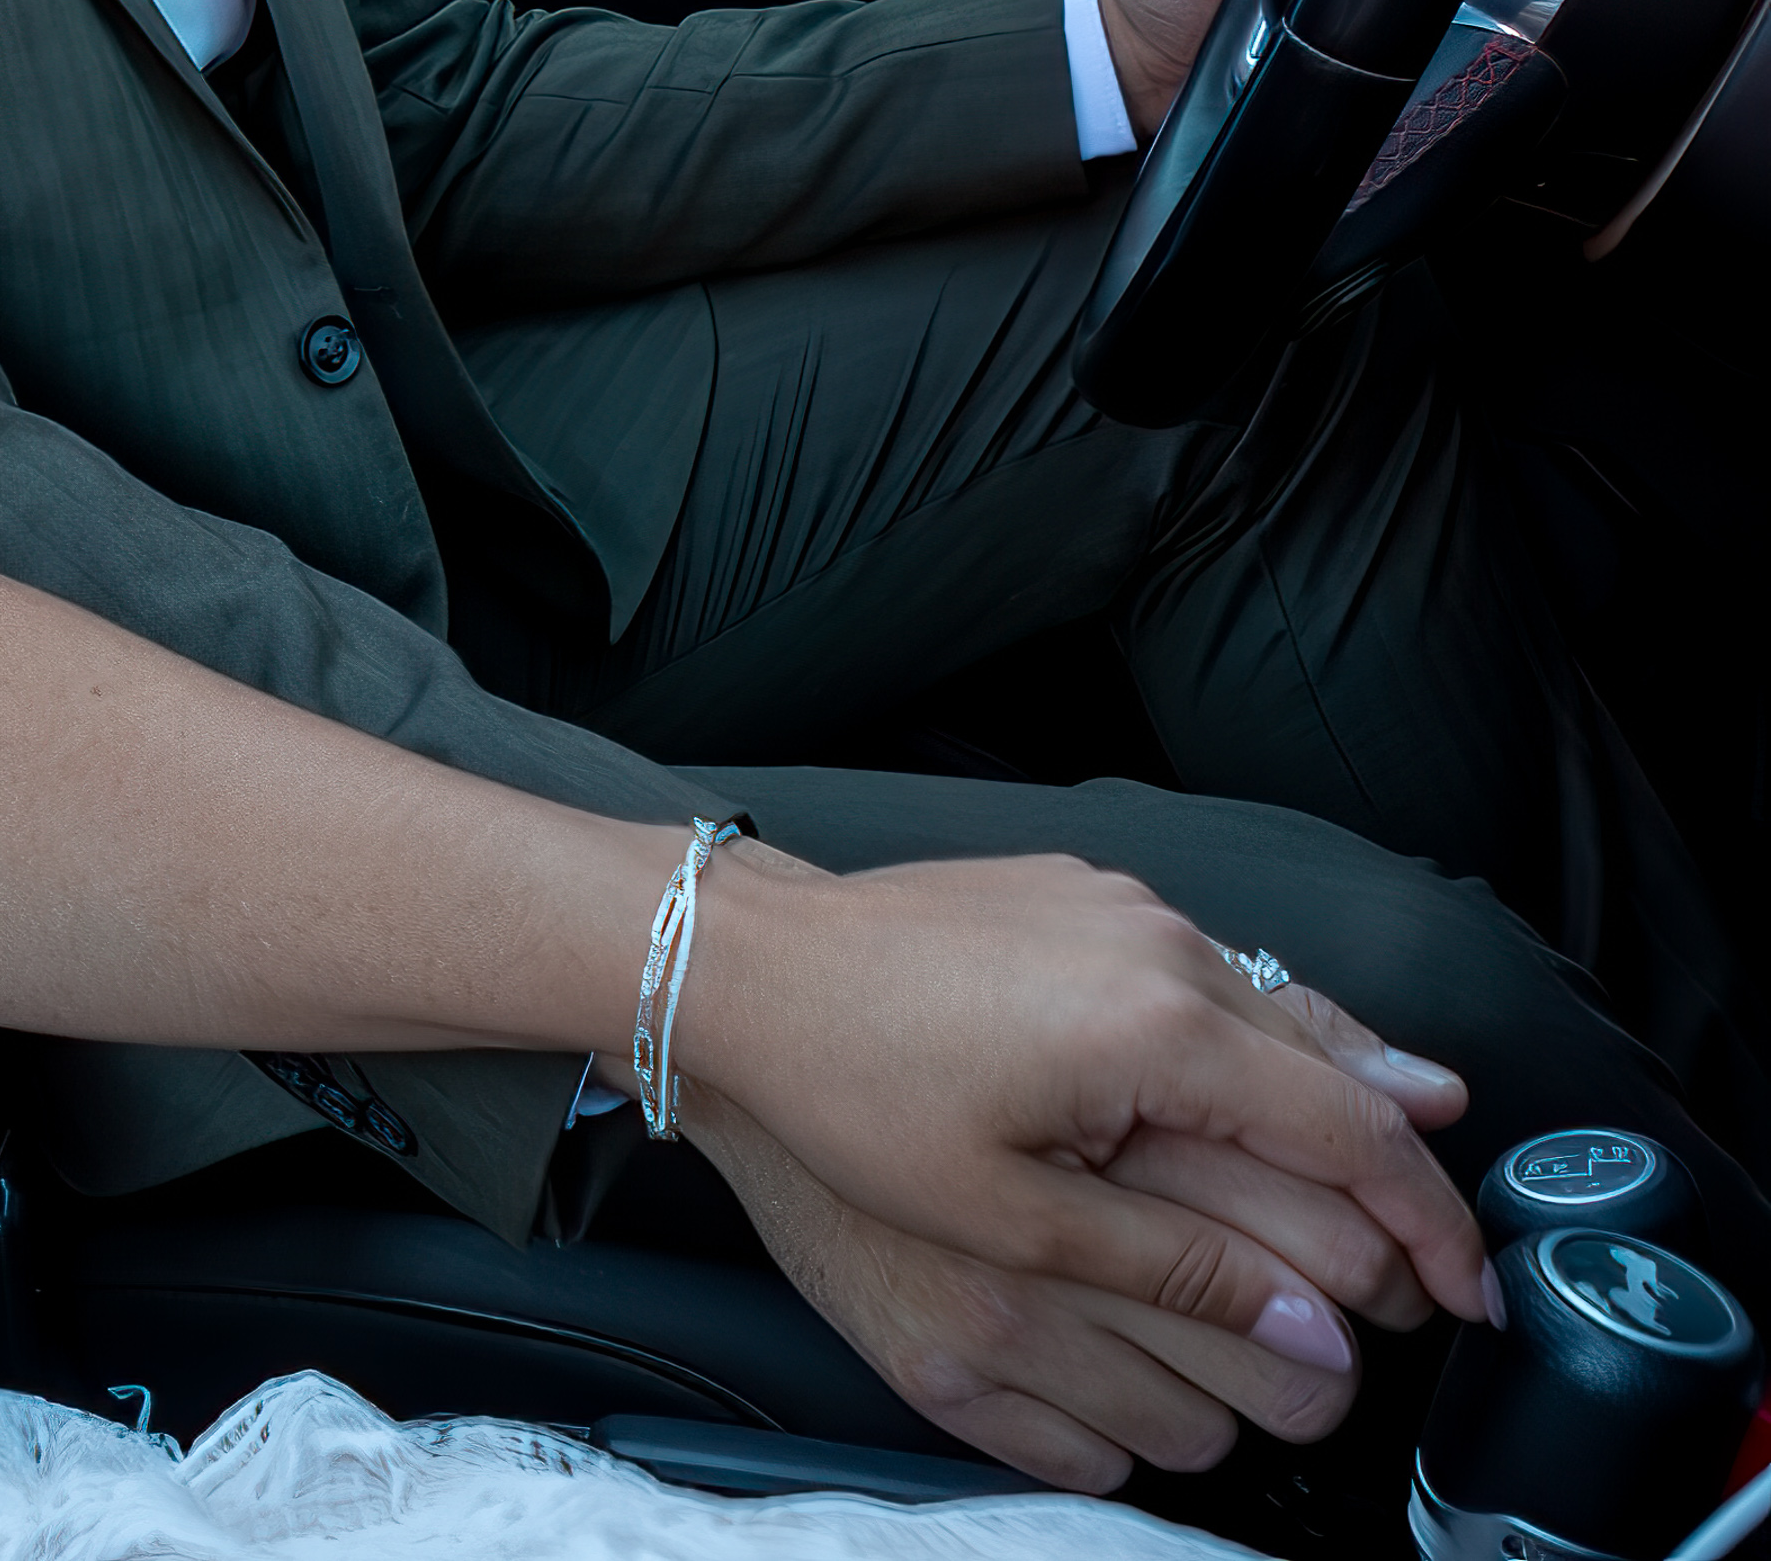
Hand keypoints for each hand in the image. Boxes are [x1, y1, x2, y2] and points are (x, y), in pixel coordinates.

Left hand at [665, 846, 1484, 1446]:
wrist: (752, 960)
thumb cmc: (854, 1089)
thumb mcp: (1012, 1214)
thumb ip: (1178, 1269)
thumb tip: (1314, 1335)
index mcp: (1158, 1026)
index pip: (1351, 1134)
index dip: (1428, 1223)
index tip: (1472, 1293)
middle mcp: (1161, 943)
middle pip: (1335, 1060)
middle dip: (1402, 1162)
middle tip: (1448, 1255)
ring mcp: (1121, 903)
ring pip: (1277, 1001)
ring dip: (1342, 1083)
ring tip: (1413, 1146)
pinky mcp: (1082, 889)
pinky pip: (1209, 964)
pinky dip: (1260, 1029)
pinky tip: (1268, 1069)